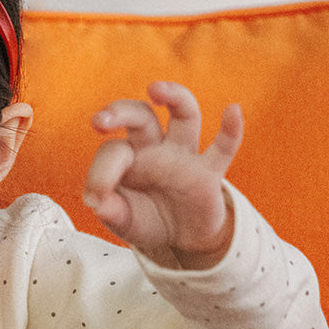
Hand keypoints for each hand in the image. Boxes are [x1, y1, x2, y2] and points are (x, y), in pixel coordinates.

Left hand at [83, 82, 242, 267]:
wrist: (181, 239)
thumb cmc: (147, 220)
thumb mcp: (123, 221)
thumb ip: (109, 210)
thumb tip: (95, 201)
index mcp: (128, 156)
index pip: (113, 150)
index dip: (101, 173)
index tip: (95, 199)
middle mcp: (155, 147)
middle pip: (141, 115)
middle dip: (121, 111)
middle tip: (101, 121)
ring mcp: (184, 155)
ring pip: (184, 114)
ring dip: (174, 97)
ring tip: (156, 89)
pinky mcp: (210, 172)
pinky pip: (224, 146)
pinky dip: (232, 129)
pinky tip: (232, 110)